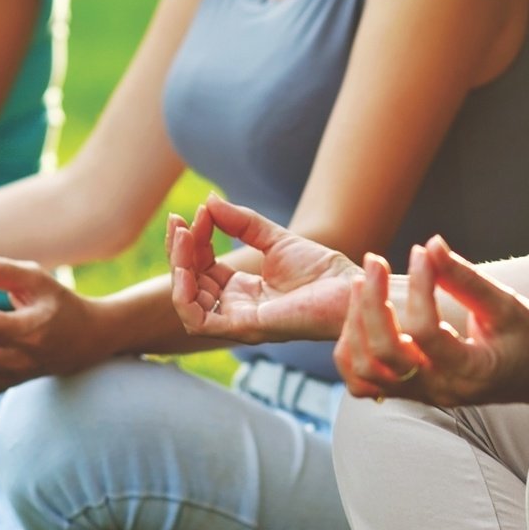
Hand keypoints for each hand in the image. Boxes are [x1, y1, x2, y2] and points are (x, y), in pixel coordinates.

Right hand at [167, 195, 360, 344]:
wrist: (351, 288)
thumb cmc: (322, 271)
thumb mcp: (275, 239)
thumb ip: (242, 222)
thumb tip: (207, 201)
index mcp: (242, 292)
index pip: (201, 268)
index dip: (193, 241)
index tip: (199, 211)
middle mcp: (236, 308)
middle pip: (189, 285)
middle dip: (178, 252)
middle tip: (178, 222)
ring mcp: (239, 321)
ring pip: (187, 303)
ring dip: (178, 269)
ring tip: (182, 236)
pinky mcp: (246, 327)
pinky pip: (200, 321)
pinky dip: (185, 296)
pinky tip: (187, 267)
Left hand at [336, 236, 528, 406]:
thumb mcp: (506, 305)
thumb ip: (466, 278)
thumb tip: (431, 243)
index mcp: (470, 372)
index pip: (425, 331)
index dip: (418, 286)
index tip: (421, 251)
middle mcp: (440, 390)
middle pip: (383, 353)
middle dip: (370, 302)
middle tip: (374, 260)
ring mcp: (424, 395)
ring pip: (364, 372)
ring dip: (355, 327)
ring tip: (362, 285)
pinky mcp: (414, 391)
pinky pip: (365, 382)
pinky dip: (353, 352)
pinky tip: (362, 317)